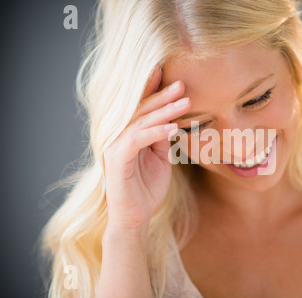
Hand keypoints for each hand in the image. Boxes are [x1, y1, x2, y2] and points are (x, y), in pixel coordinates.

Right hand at [102, 68, 189, 233]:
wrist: (135, 217)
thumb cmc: (147, 188)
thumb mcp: (161, 159)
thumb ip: (162, 139)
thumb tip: (173, 120)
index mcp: (129, 135)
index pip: (142, 109)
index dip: (153, 91)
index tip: (170, 76)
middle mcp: (119, 136)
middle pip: (142, 110)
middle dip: (163, 97)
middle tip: (182, 84)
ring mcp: (115, 146)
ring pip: (141, 122)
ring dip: (164, 112)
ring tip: (185, 102)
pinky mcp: (116, 158)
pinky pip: (137, 139)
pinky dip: (156, 132)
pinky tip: (173, 127)